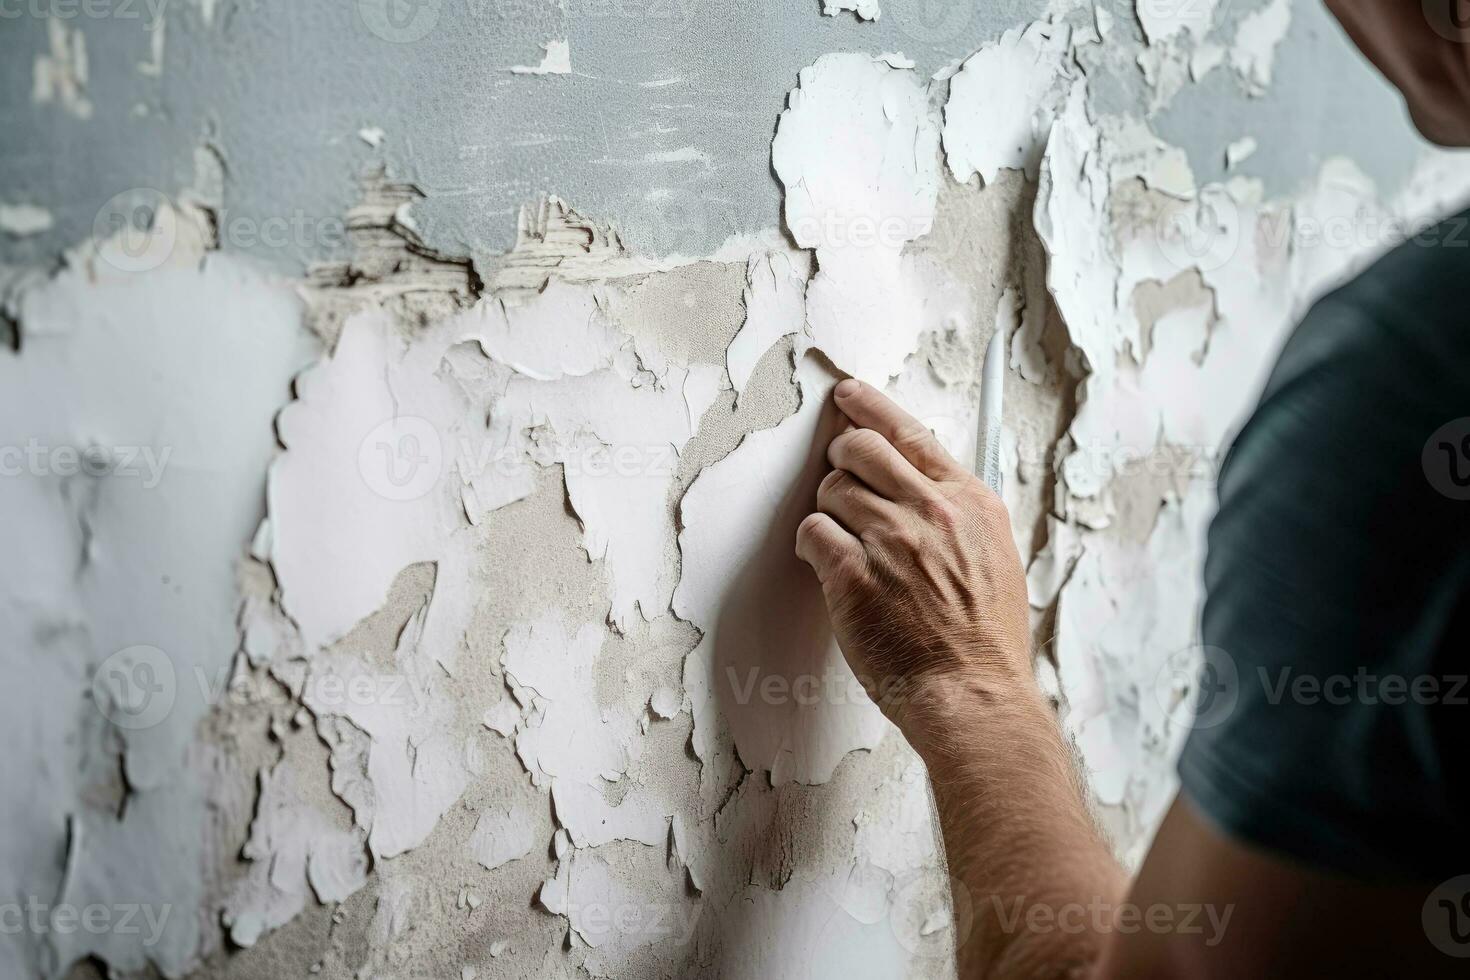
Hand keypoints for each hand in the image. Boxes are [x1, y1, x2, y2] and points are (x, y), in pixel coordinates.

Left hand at [795, 378, 1033, 740]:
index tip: (848, 395)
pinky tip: (827, 565)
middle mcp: (930, 511)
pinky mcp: (853, 573)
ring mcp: (891, 540)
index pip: (911, 433)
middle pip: (860, 449)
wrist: (973, 694)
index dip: (871, 408)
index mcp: (969, 502)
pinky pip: (812, 532)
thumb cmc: (983, 641)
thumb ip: (958, 515)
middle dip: (841, 460)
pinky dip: (812, 545)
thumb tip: (924, 487)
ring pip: (830, 491)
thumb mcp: (994, 558)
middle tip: (839, 482)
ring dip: (829, 512)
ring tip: (847, 546)